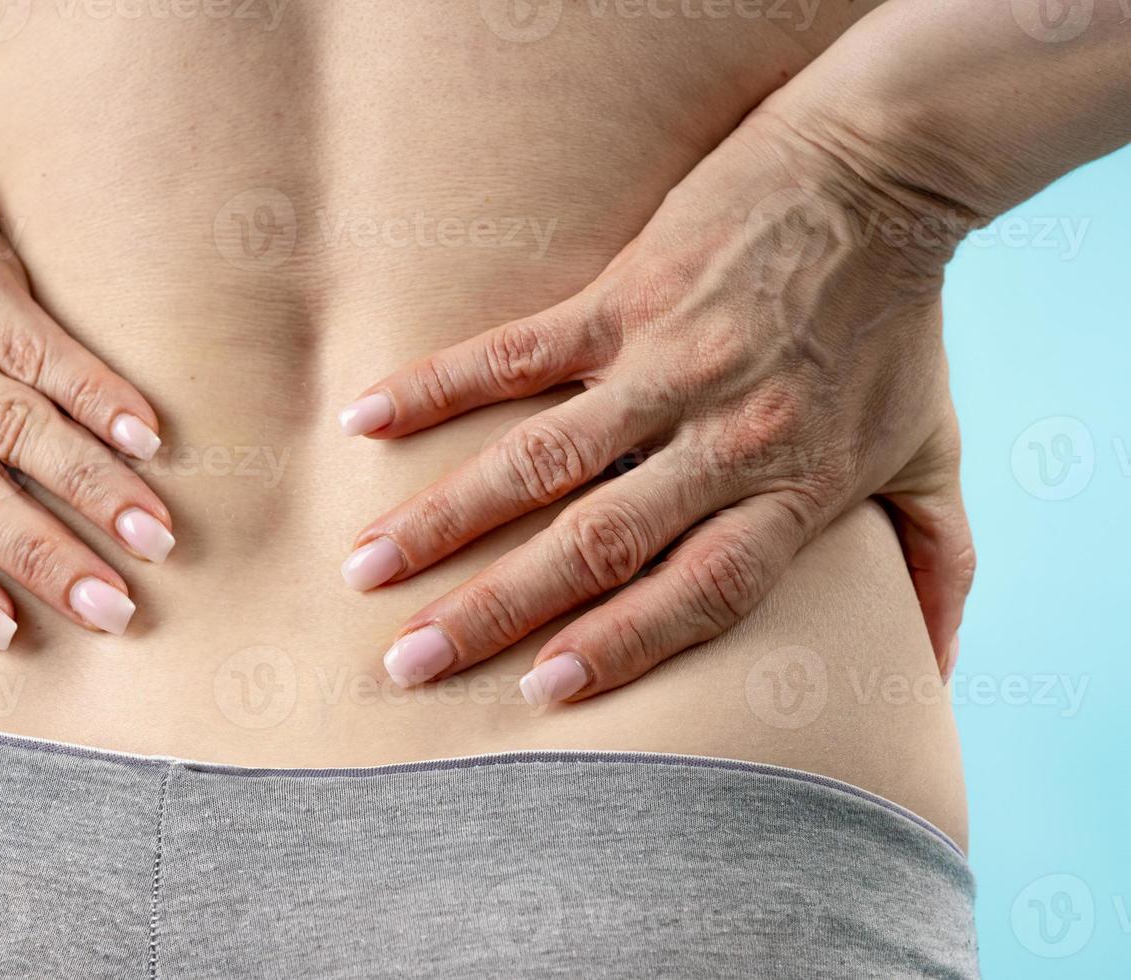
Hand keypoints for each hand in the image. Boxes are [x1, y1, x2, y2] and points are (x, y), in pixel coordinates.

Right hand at [339, 110, 975, 703]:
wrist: (882, 173)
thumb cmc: (903, 330)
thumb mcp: (935, 459)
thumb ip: (936, 567)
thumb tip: (938, 675)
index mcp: (795, 489)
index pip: (698, 593)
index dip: (618, 647)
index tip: (534, 690)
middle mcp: (728, 436)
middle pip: (599, 544)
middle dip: (494, 610)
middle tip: (408, 661)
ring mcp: (671, 362)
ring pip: (541, 459)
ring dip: (444, 518)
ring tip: (365, 567)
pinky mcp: (629, 294)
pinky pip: (517, 349)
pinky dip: (438, 386)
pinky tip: (365, 418)